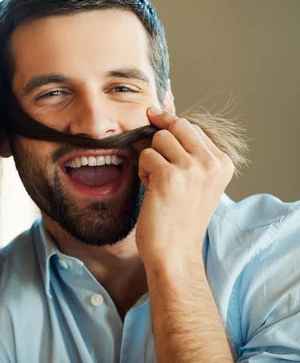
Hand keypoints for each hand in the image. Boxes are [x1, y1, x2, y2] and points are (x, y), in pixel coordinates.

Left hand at [135, 107, 233, 266]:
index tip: (156, 125)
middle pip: (176, 126)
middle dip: (159, 140)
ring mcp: (192, 169)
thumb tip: (159, 112)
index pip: (191, 126)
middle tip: (156, 164)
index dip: (169, 128)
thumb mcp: (194, 180)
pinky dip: (142, 172)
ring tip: (157, 182)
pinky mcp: (169, 177)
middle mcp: (211, 163)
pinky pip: (145, 155)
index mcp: (222, 163)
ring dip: (150, 158)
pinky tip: (151, 191)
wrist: (174, 252)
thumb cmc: (178, 216)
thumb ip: (187, 150)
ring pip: (158, 138)